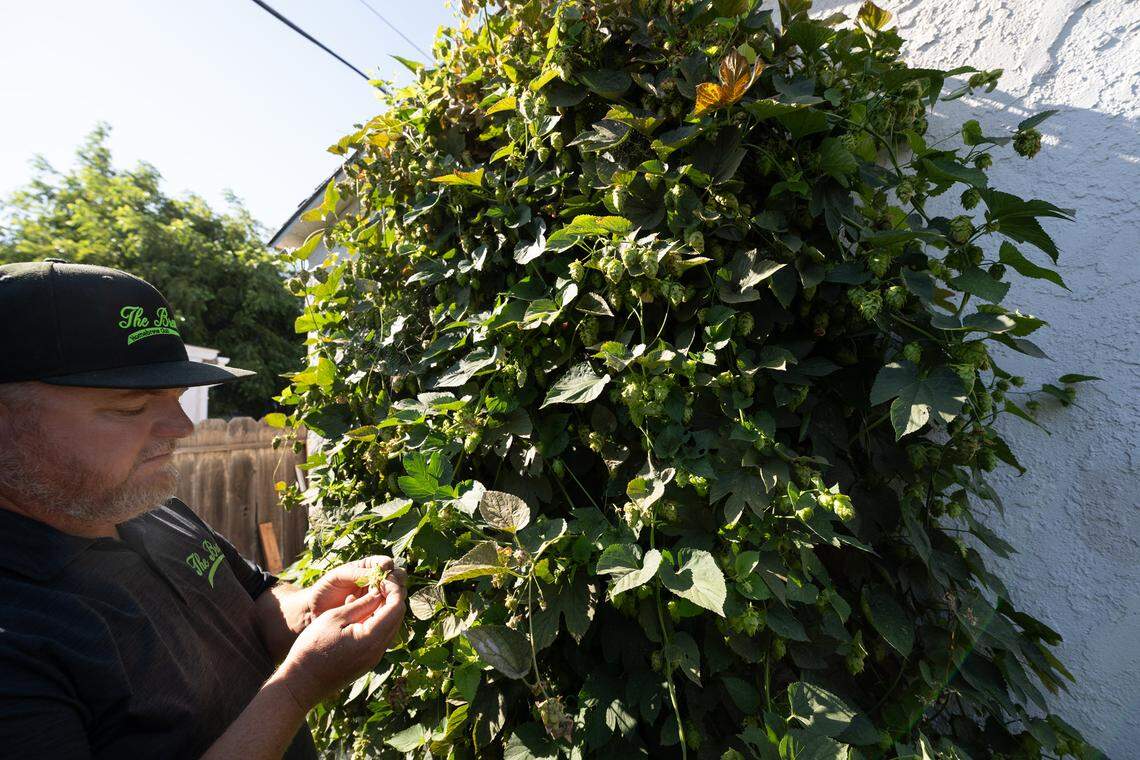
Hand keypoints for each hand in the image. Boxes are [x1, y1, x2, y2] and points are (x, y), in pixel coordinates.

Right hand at [278, 572, 406, 710]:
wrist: (301, 683)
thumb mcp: (334, 618)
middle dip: (392, 596)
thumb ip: (360, 605)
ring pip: (390, 626)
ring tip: (370, 592)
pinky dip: (377, 620)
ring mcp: (374, 658)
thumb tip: (379, 592)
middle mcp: (378, 650)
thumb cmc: (312, 648)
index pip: (396, 607)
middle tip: (379, 581)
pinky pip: (381, 636)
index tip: (382, 577)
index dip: (392, 588)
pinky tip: (363, 611)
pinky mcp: (367, 661)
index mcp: (371, 638)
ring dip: (385, 608)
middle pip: (397, 617)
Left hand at [307, 555, 404, 617]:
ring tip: (379, 599)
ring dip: (391, 596)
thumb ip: (358, 573)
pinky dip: (386, 610)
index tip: (385, 571)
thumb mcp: (338, 576)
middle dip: (395, 581)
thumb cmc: (324, 589)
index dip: (388, 566)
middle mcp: (376, 582)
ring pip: (395, 594)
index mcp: (368, 567)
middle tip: (388, 587)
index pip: (386, 563)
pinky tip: (377, 611)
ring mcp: (377, 598)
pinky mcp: (375, 613)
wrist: (314, 611)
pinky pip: (388, 610)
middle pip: (397, 577)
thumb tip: (381, 570)